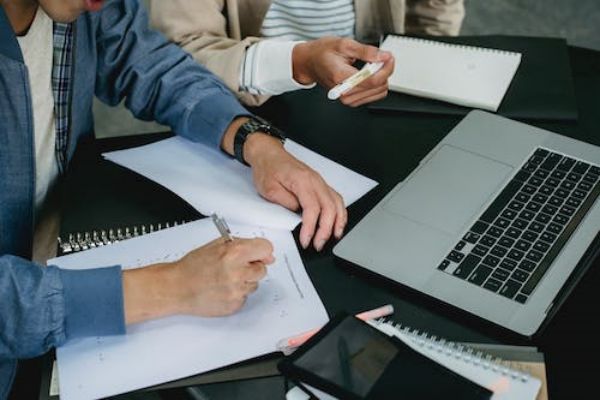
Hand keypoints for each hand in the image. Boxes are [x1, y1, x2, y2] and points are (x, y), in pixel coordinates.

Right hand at [123, 237, 273, 323]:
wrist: (177, 288)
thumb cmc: (193, 266)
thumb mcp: (217, 245)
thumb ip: (243, 245)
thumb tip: (267, 254)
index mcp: (234, 253)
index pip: (266, 248)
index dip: (262, 251)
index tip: (258, 254)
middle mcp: (238, 272)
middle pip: (262, 269)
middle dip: (251, 267)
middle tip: (234, 267)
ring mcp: (236, 291)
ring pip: (254, 284)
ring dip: (244, 281)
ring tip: (224, 279)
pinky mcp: (234, 305)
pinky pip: (245, 297)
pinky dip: (237, 293)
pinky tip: (222, 289)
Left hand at [244, 134, 346, 251]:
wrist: (268, 154)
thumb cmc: (268, 168)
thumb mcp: (269, 190)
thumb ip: (286, 203)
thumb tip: (298, 216)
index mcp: (302, 181)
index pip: (313, 209)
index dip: (311, 228)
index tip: (306, 240)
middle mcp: (315, 180)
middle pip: (329, 208)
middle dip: (326, 229)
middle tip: (318, 244)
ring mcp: (319, 182)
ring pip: (337, 203)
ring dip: (337, 222)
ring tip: (333, 236)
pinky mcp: (319, 184)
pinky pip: (335, 198)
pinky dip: (339, 212)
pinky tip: (337, 222)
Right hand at [292, 37, 394, 106]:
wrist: (310, 63)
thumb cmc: (323, 53)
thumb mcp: (344, 44)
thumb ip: (366, 51)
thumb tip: (383, 56)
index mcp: (341, 77)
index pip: (372, 80)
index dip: (386, 68)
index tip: (389, 57)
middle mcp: (344, 92)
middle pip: (378, 86)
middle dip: (384, 70)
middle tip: (380, 57)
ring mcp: (347, 99)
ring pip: (379, 92)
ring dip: (381, 77)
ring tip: (372, 65)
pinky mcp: (351, 101)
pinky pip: (373, 95)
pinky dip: (376, 84)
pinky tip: (369, 74)